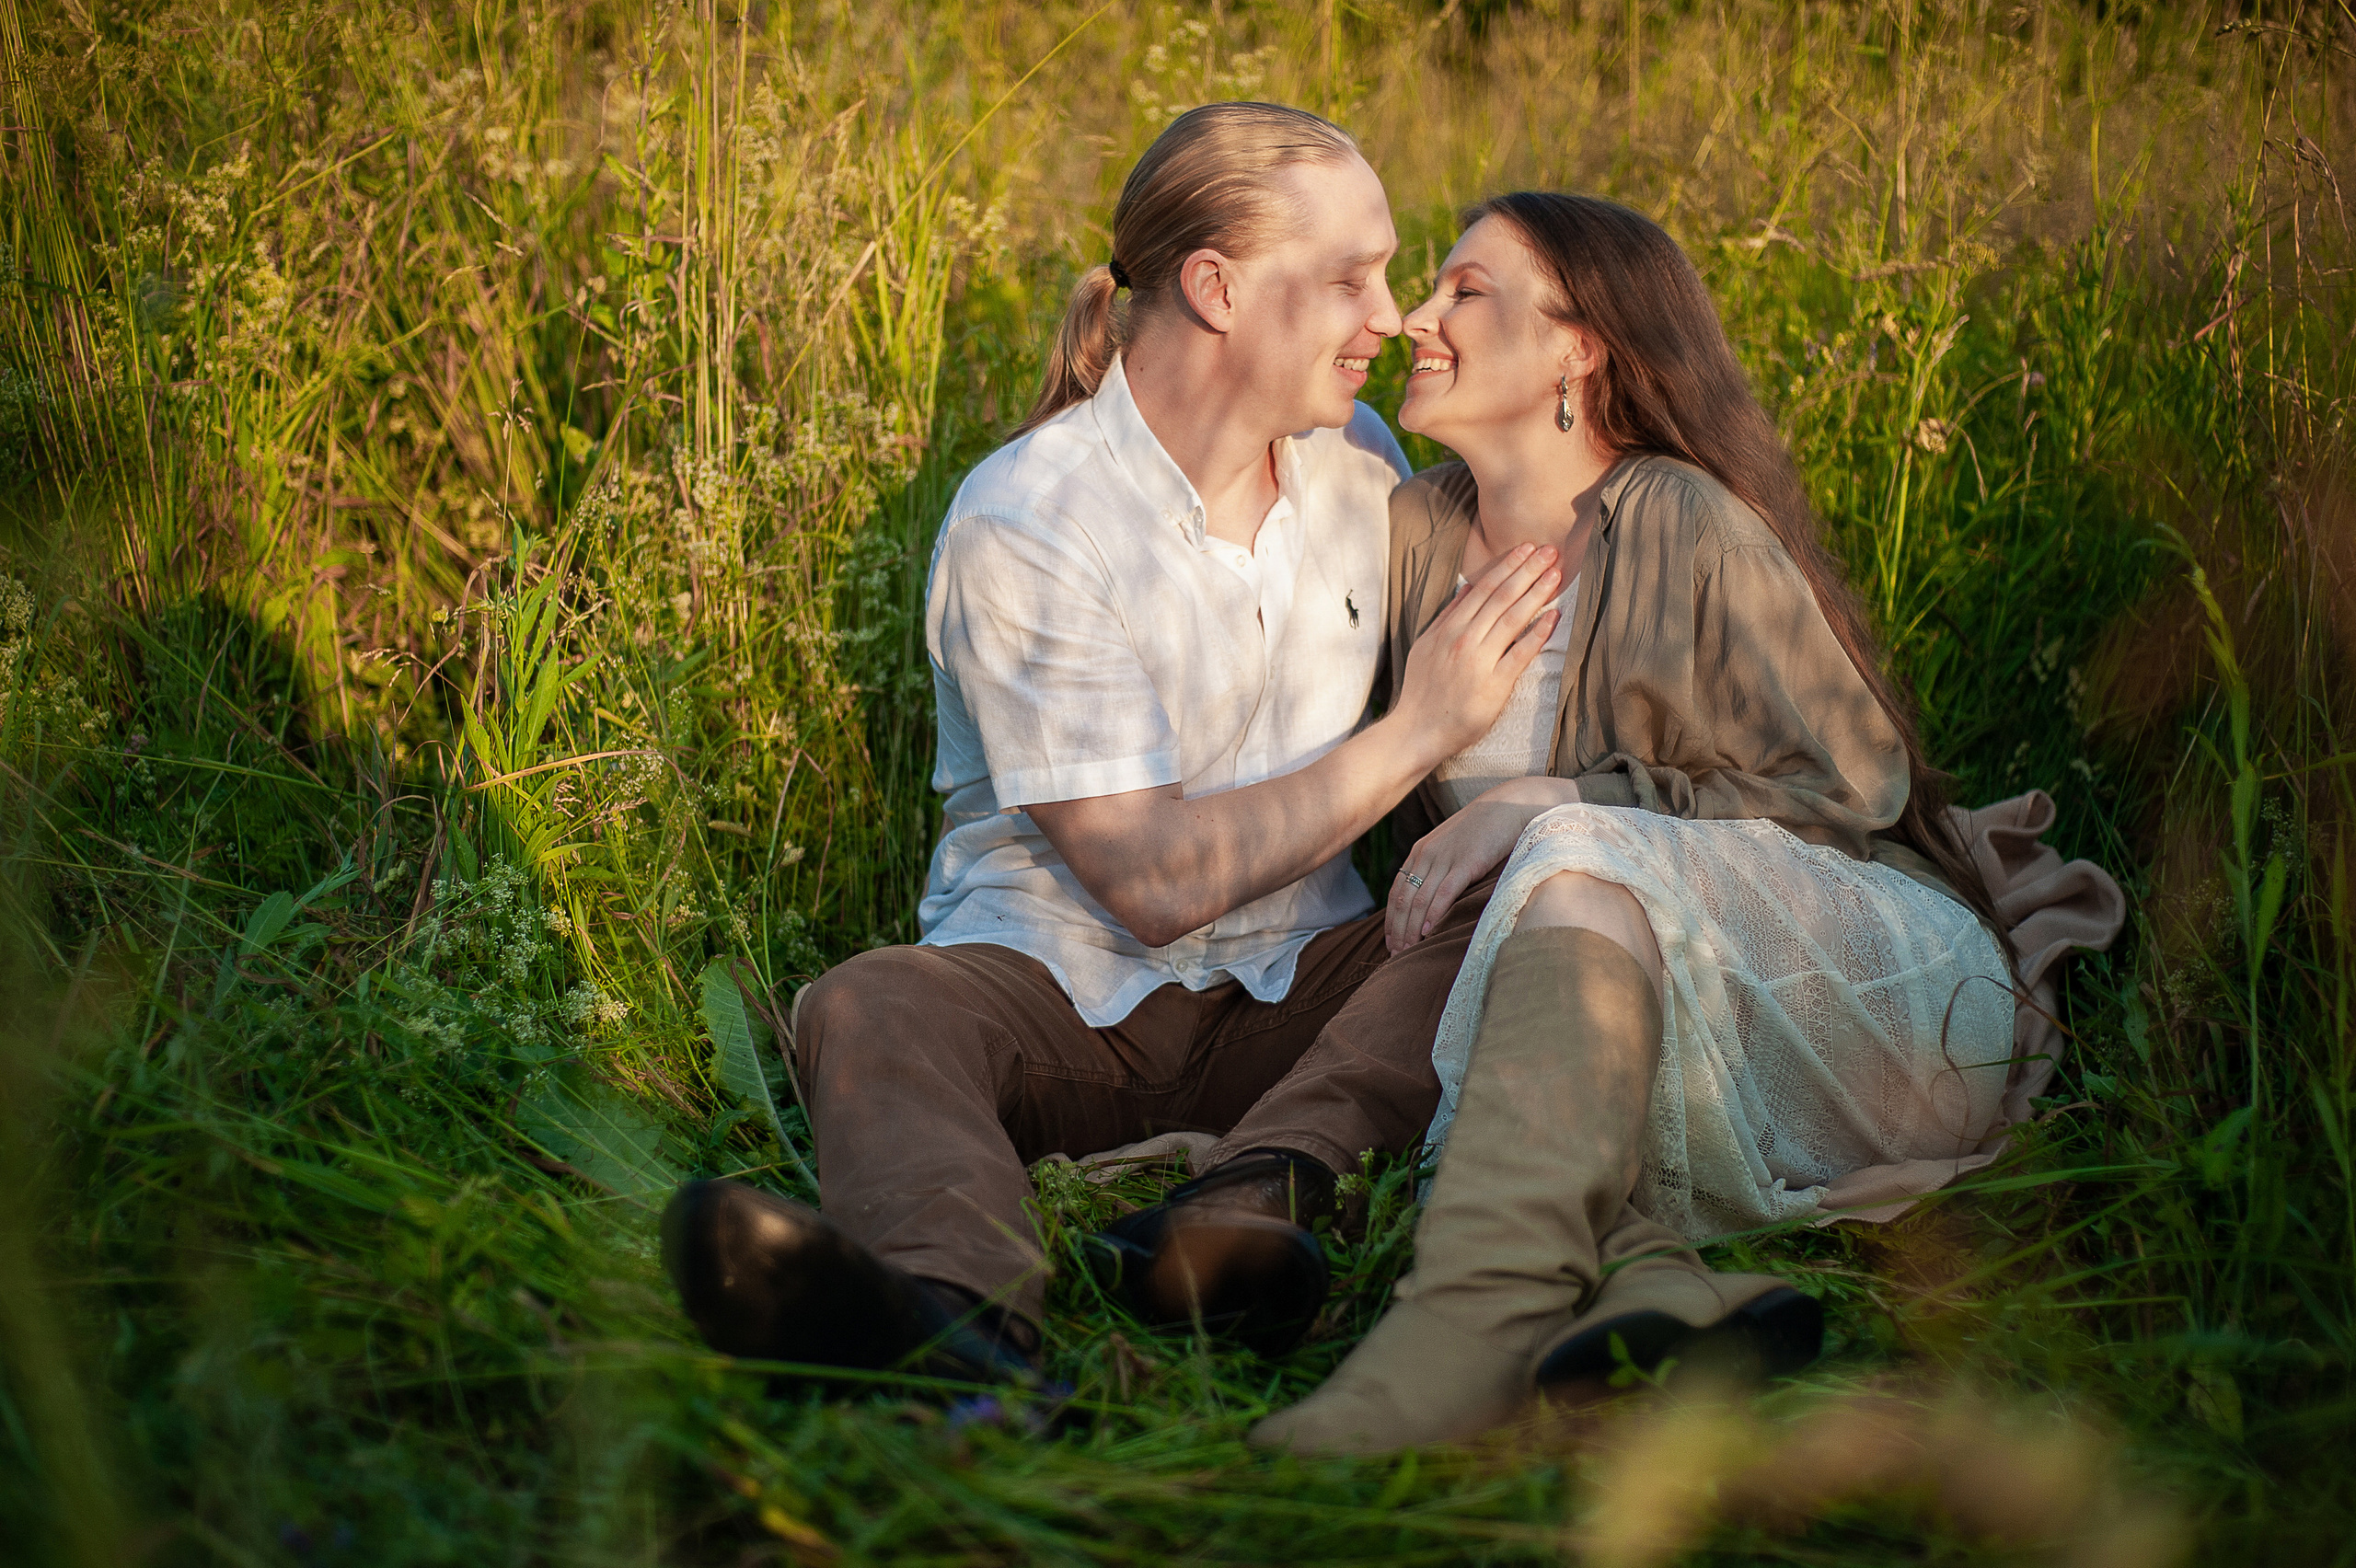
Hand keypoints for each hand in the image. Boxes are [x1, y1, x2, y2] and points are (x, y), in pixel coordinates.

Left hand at [1388, 777, 1580, 951]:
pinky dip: (1433, 914)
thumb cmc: (1482, 832)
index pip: (1397, 892)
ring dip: (1411, 929)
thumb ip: (1437, 867)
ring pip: (1420, 900)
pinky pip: (1444, 893)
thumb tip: (1430, 898)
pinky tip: (1428, 932)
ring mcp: (1445, 859)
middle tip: (1396, 955)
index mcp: (1420, 852)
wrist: (1507, 807)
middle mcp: (1427, 855)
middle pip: (1404, 899)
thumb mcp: (1451, 847)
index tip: (1390, 943)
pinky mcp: (1466, 863)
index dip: (1391, 920)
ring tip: (1408, 951)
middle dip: (1398, 930)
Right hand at [1390, 543, 1561, 761]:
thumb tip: (1465, 590)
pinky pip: (1520, 654)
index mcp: (1449, 629)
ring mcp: (1480, 661)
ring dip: (1535, 594)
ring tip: (1555, 574)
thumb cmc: (1421, 691)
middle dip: (1527, 571)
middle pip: (1501, 598)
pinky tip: (1553, 616)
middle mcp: (1464, 640)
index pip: (1483, 589)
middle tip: (1550, 551)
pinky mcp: (1494, 685)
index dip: (1507, 566)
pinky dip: (1537, 634)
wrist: (1417, 729)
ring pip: (1512, 619)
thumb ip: (1446, 617)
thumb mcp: (1425, 646)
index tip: (1526, 549)